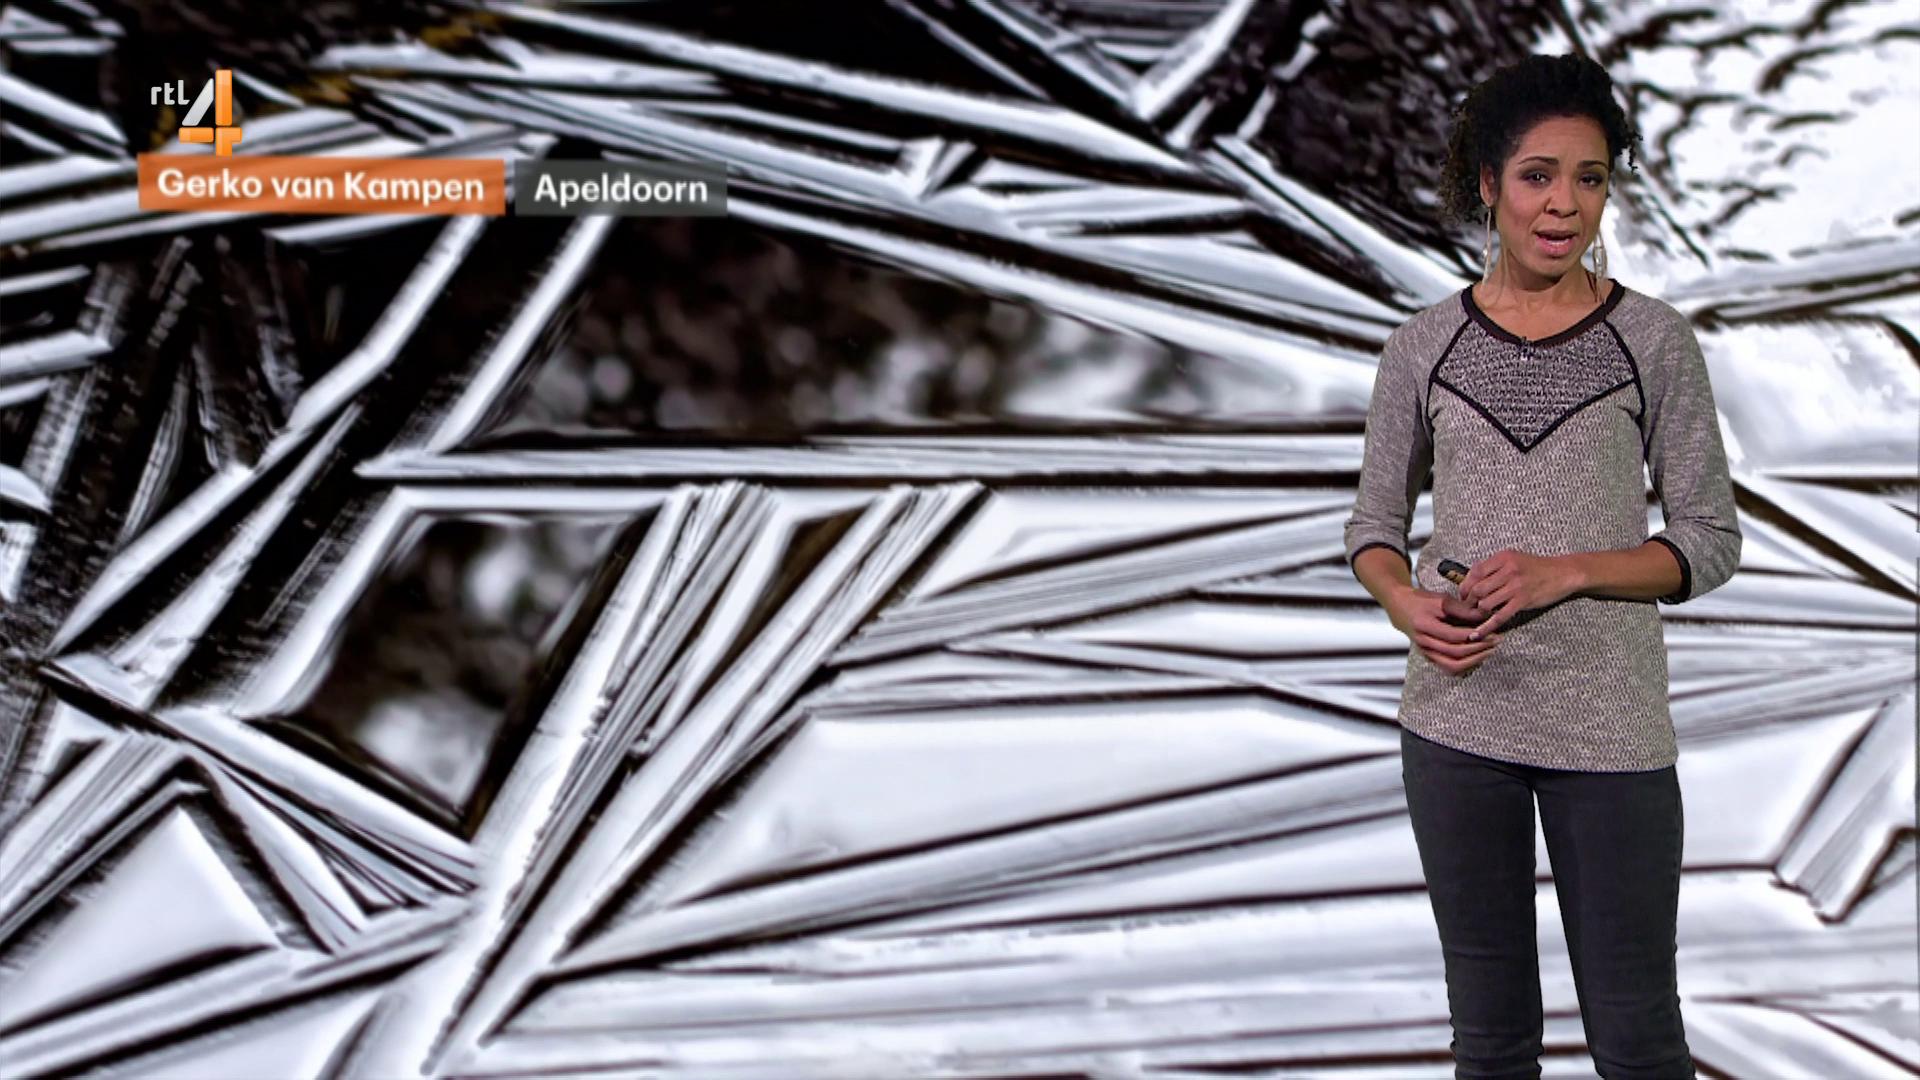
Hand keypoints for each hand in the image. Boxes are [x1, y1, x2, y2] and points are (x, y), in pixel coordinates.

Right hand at [1385, 586, 1504, 675]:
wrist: (1400, 607)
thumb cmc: (1421, 601)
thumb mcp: (1441, 600)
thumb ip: (1462, 609)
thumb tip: (1485, 615)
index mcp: (1423, 626)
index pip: (1452, 636)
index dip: (1473, 636)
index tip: (1490, 632)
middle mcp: (1423, 642)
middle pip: (1454, 653)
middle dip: (1478, 649)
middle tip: (1495, 641)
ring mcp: (1425, 652)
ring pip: (1451, 666)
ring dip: (1473, 661)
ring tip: (1489, 651)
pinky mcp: (1429, 657)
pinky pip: (1448, 668)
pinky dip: (1465, 665)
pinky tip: (1477, 657)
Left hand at [1456, 549, 1580, 639]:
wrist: (1563, 573)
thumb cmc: (1536, 567)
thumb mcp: (1514, 559)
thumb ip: (1494, 567)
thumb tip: (1470, 580)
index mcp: (1503, 558)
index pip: (1474, 572)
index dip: (1464, 585)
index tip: (1462, 595)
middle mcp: (1508, 570)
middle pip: (1477, 589)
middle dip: (1468, 601)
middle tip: (1467, 608)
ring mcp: (1516, 586)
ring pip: (1486, 603)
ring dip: (1478, 613)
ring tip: (1477, 616)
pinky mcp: (1523, 601)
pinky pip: (1500, 617)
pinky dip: (1486, 627)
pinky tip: (1477, 634)